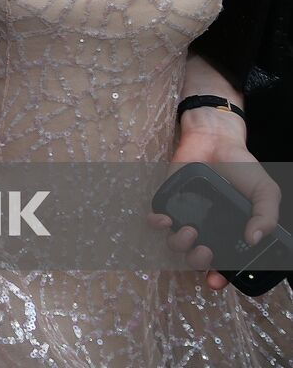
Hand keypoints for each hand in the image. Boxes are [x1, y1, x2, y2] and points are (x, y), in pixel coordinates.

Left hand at [150, 110, 279, 288]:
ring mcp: (187, 216)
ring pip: (175, 244)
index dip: (219, 277)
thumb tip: (253, 239)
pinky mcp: (170, 202)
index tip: (215, 281)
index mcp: (230, 233)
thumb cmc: (242, 168)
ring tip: (189, 231)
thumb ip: (265, 216)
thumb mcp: (265, 192)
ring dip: (179, 244)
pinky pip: (157, 220)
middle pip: (196, 258)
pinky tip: (163, 220)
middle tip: (205, 251)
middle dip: (197, 262)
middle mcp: (208, 229)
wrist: (217, 140)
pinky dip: (156, 224)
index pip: (224, 264)